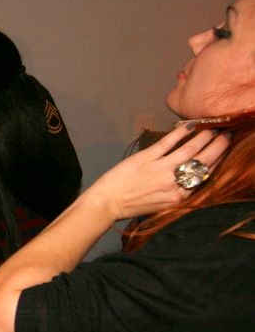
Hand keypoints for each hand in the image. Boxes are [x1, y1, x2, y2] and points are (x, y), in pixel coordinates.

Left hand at [83, 123, 231, 221]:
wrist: (107, 204)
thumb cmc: (133, 206)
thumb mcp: (162, 205)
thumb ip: (178, 192)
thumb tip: (192, 176)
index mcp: (179, 197)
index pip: (205, 176)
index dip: (217, 161)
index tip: (224, 151)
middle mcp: (173, 184)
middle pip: (203, 162)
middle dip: (218, 147)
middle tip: (225, 136)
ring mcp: (160, 169)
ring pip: (189, 150)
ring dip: (203, 137)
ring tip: (211, 129)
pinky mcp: (146, 158)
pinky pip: (167, 142)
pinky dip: (180, 132)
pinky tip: (189, 126)